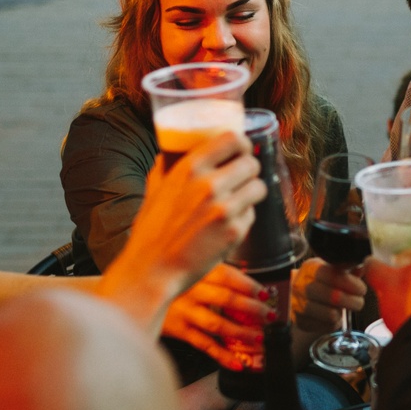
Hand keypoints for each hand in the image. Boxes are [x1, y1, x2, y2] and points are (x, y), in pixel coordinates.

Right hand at [123, 131, 263, 291]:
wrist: (152, 270)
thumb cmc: (151, 231)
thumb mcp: (155, 188)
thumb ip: (168, 164)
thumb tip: (177, 147)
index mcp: (190, 168)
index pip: (233, 138)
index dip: (243, 144)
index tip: (242, 151)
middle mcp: (209, 184)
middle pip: (251, 163)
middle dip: (249, 171)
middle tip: (241, 180)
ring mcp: (224, 208)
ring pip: (259, 187)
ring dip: (251, 194)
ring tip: (236, 202)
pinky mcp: (235, 232)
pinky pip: (252, 215)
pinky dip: (243, 219)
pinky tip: (225, 227)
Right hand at [160, 263, 268, 369]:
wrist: (135, 291)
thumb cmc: (171, 280)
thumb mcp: (190, 268)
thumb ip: (215, 273)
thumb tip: (250, 283)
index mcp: (197, 272)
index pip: (228, 276)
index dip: (249, 285)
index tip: (266, 294)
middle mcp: (191, 291)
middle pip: (226, 299)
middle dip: (252, 309)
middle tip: (270, 315)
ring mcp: (184, 312)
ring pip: (217, 324)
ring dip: (242, 332)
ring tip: (260, 338)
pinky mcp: (179, 331)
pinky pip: (204, 345)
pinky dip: (223, 356)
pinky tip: (239, 363)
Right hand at [292, 258, 366, 332]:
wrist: (302, 296)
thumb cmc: (323, 281)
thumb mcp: (333, 269)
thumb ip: (349, 268)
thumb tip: (363, 266)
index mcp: (311, 268)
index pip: (332, 275)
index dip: (350, 283)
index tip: (361, 289)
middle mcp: (301, 285)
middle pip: (332, 296)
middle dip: (351, 301)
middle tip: (358, 302)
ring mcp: (298, 304)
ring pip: (330, 314)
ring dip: (342, 313)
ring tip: (343, 309)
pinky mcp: (300, 321)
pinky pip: (326, 326)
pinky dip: (334, 323)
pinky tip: (333, 317)